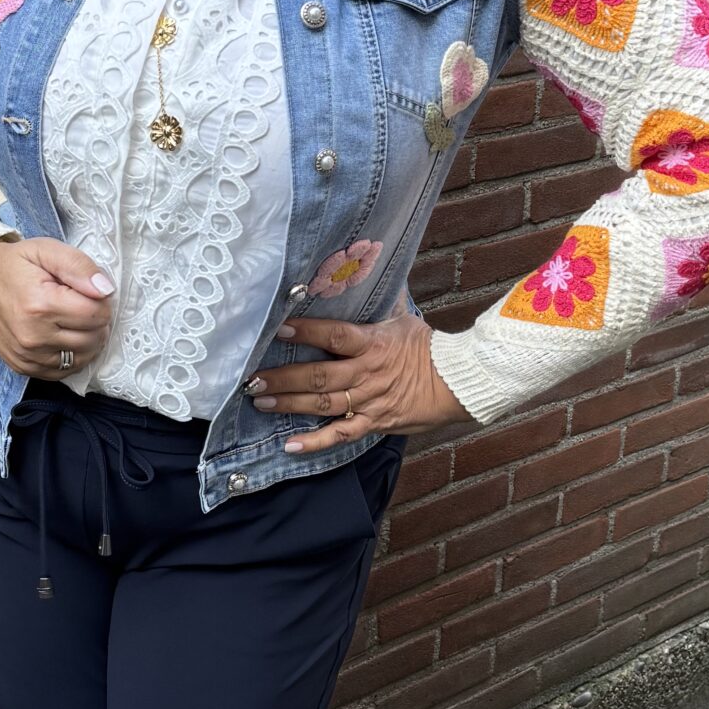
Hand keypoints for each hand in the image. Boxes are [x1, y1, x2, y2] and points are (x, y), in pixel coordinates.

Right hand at [0, 238, 113, 377]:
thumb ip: (79, 266)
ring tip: (74, 320)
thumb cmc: (14, 264)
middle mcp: (33, 336)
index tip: (88, 291)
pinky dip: (73, 356)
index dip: (101, 300)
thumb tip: (106, 290)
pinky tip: (66, 337)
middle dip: (97, 320)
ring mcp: (28, 356)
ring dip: (88, 339)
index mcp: (40, 304)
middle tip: (81, 303)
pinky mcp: (24, 367)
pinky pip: (65, 371)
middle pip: (94, 337)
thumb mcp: (46, 250)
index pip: (97, 314)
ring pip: (83, 357)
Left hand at [245, 312, 469, 453]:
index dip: (308, 331)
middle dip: (283, 377)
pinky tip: (290, 444)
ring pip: (323, 404)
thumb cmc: (427, 347)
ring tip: (260, 400)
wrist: (456, 383)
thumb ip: (381, 297)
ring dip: (289, 404)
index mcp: (373, 344)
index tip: (280, 326)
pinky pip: (341, 435)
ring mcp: (368, 401)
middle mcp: (366, 373)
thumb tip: (367, 263)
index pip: (335, 335)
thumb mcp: (404, 318)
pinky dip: (315, 442)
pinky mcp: (373, 423)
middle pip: (319, 375)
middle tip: (253, 378)